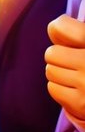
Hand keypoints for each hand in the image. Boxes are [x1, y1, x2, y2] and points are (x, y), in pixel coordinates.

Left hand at [46, 14, 84, 131]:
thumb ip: (79, 32)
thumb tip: (53, 27)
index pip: (61, 27)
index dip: (59, 28)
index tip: (72, 36)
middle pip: (51, 53)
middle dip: (60, 57)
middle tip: (75, 61)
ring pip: (50, 71)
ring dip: (60, 73)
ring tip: (79, 75)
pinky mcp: (81, 103)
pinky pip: (53, 88)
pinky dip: (61, 88)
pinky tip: (77, 88)